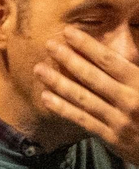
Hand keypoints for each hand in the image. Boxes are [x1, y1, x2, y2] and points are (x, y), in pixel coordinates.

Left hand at [36, 26, 138, 163]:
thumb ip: (134, 62)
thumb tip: (123, 31)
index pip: (110, 61)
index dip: (88, 45)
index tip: (68, 32)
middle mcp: (130, 101)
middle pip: (92, 77)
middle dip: (68, 59)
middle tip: (48, 44)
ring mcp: (119, 121)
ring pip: (83, 99)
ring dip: (59, 83)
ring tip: (39, 69)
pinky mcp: (112, 137)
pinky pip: (83, 120)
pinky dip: (63, 109)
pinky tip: (46, 98)